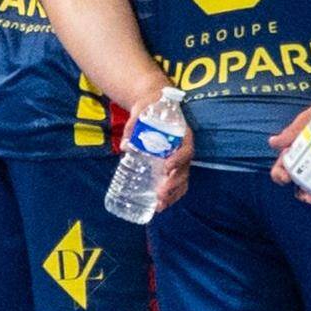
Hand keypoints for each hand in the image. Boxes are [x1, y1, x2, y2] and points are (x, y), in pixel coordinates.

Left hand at [121, 101, 189, 216]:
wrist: (156, 105)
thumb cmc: (151, 106)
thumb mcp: (142, 110)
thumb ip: (134, 125)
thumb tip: (125, 145)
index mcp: (183, 134)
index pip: (186, 150)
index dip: (178, 160)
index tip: (167, 167)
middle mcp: (183, 148)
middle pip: (185, 169)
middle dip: (174, 183)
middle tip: (160, 194)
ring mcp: (178, 158)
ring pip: (182, 179)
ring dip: (173, 194)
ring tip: (159, 206)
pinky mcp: (171, 165)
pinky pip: (175, 182)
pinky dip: (170, 195)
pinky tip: (159, 205)